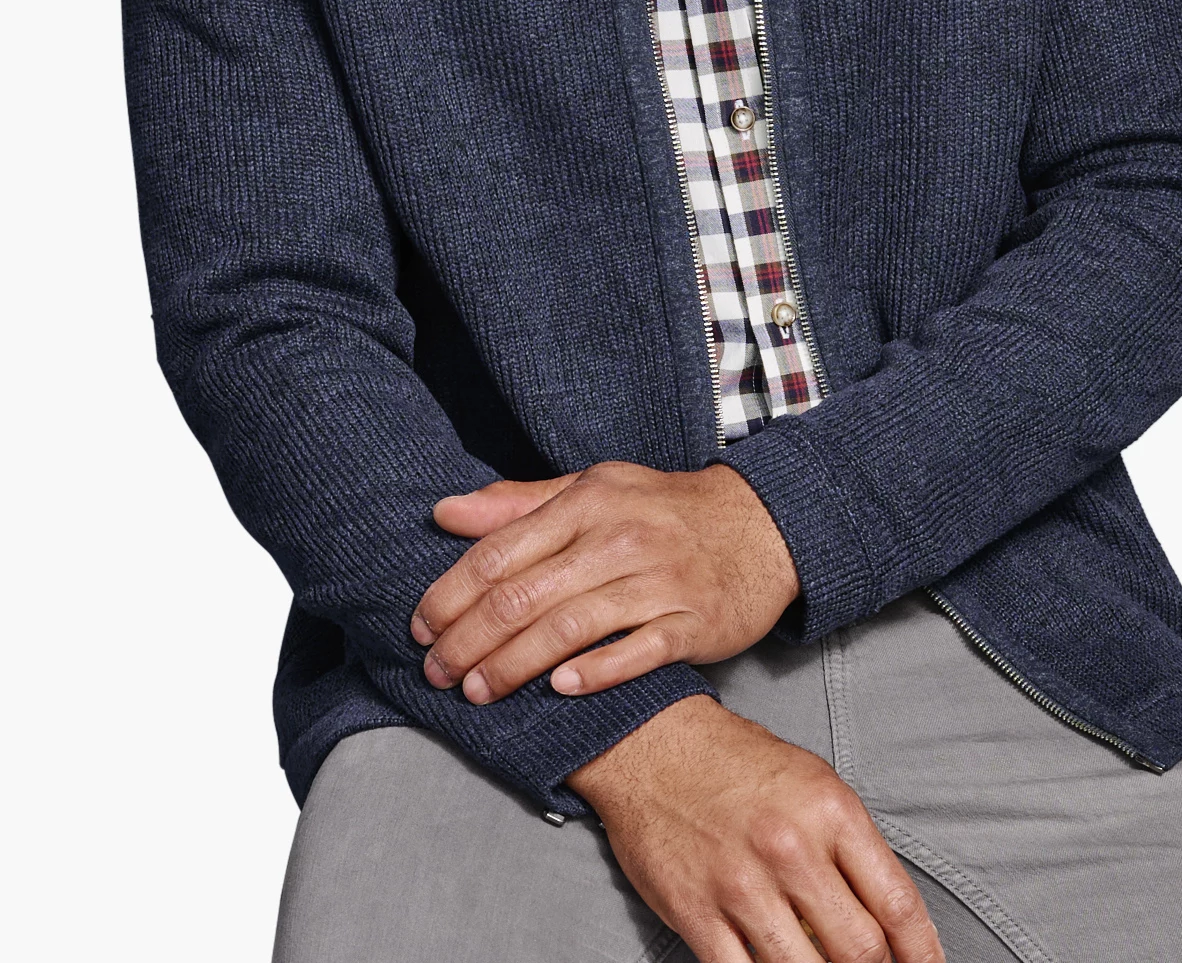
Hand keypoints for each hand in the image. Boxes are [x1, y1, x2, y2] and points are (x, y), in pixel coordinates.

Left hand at [411, 461, 798, 703]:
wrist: (761, 524)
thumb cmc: (662, 510)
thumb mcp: (594, 489)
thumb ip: (519, 504)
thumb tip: (445, 512)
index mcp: (588, 502)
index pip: (501, 552)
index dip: (451, 594)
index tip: (420, 628)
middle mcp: (620, 538)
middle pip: (526, 595)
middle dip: (469, 640)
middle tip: (436, 673)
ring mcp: (659, 580)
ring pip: (570, 627)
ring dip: (515, 665)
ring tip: (477, 692)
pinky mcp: (693, 622)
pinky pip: (638, 652)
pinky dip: (597, 671)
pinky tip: (561, 690)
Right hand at [569, 697, 942, 962]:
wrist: (654, 745)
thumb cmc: (738, 763)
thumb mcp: (815, 782)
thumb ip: (852, 848)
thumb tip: (889, 923)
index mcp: (831, 811)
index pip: (898, 906)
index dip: (923, 955)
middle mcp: (791, 849)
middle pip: (860, 951)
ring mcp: (741, 886)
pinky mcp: (697, 914)